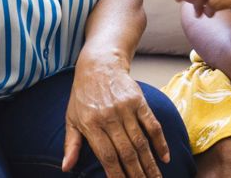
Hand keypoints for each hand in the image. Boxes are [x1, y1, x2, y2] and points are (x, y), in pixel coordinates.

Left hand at [62, 58, 169, 177]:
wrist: (99, 64)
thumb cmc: (83, 94)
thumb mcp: (71, 118)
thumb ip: (71, 144)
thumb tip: (66, 167)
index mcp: (91, 125)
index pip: (107, 156)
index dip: (117, 174)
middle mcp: (109, 118)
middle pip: (127, 152)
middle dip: (137, 174)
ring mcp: (126, 109)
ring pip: (141, 142)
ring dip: (149, 164)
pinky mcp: (139, 101)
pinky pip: (152, 125)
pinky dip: (160, 142)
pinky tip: (164, 157)